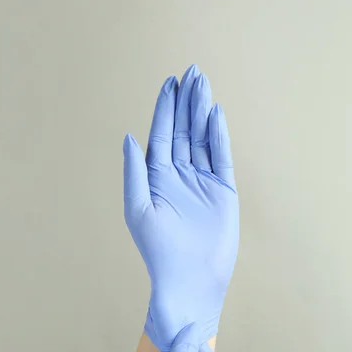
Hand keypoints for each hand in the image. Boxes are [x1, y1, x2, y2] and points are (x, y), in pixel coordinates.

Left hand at [123, 64, 238, 351]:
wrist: (189, 279)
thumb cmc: (158, 250)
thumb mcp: (138, 208)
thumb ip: (134, 172)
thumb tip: (128, 136)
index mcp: (157, 178)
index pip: (162, 135)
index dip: (165, 109)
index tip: (169, 82)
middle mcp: (180, 176)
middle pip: (184, 130)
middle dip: (186, 102)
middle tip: (191, 72)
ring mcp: (203, 182)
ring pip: (203, 139)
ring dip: (202, 112)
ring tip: (203, 84)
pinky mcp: (223, 192)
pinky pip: (221, 157)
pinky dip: (219, 136)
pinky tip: (216, 114)